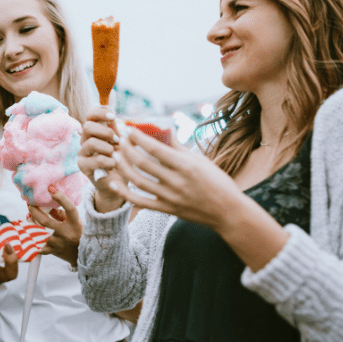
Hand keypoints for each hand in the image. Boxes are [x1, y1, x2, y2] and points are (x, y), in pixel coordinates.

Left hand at [28, 187, 81, 266]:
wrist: (81, 254)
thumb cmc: (77, 232)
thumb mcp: (75, 220)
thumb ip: (61, 212)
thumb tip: (45, 201)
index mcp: (75, 224)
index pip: (70, 208)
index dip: (60, 197)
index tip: (50, 188)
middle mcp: (66, 234)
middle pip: (45, 221)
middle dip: (34, 211)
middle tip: (30, 204)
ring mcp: (58, 244)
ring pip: (38, 233)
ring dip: (30, 223)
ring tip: (28, 216)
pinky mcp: (51, 251)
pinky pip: (37, 245)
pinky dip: (30, 238)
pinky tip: (26, 232)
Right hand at [79, 106, 125, 211]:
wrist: (118, 183)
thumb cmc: (122, 160)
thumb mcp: (124, 143)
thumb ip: (120, 131)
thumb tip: (117, 120)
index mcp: (95, 131)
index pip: (90, 114)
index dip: (101, 112)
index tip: (113, 116)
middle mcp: (86, 139)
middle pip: (87, 126)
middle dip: (105, 132)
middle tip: (117, 140)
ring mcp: (82, 153)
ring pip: (90, 142)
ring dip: (107, 147)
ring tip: (115, 154)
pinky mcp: (83, 166)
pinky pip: (95, 160)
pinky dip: (108, 161)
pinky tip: (114, 164)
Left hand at [109, 126, 243, 230]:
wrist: (228, 212)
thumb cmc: (217, 181)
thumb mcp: (200, 160)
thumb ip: (178, 147)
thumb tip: (162, 129)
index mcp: (186, 166)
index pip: (156, 149)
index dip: (138, 138)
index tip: (128, 129)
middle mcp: (177, 182)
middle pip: (143, 163)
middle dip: (127, 149)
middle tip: (118, 139)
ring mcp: (170, 198)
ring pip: (138, 181)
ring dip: (123, 167)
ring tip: (114, 155)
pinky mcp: (167, 210)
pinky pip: (140, 202)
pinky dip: (125, 193)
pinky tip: (114, 182)